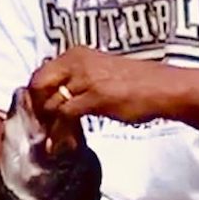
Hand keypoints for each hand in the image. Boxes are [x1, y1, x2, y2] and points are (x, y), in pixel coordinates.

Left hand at [29, 46, 171, 128]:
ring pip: (49, 104)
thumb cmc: (135, 83)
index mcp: (76, 54)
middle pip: (38, 86)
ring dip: (48, 126)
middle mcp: (76, 62)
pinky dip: (59, 134)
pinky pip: (64, 117)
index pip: (41, 73)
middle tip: (42, 129)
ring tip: (54, 141)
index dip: (36, 96)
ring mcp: (84, 79)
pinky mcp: (93, 97)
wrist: (162, 88)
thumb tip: (57, 97)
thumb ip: (78, 79)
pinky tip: (63, 145)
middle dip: (36, 109)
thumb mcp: (100, 72)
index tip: (39, 115)